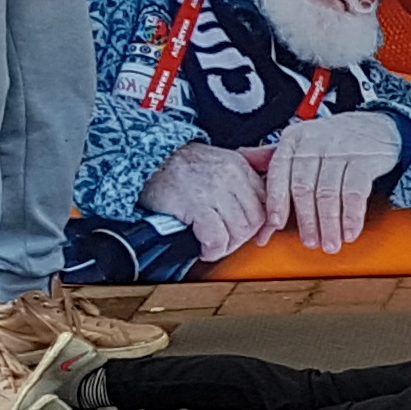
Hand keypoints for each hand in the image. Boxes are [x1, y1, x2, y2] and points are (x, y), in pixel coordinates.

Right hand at [142, 139, 271, 259]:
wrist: (145, 160)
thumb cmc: (176, 166)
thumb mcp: (215, 163)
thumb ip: (237, 182)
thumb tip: (255, 211)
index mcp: (238, 166)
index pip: (265, 202)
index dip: (260, 224)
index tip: (252, 235)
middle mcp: (230, 176)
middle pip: (254, 220)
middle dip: (241, 238)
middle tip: (225, 242)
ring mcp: (214, 190)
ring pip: (239, 231)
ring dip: (226, 246)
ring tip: (213, 245)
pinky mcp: (195, 204)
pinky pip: (217, 237)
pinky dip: (212, 249)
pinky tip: (204, 248)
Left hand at [261, 110, 405, 255]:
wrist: (379, 126)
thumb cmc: (338, 139)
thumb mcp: (304, 143)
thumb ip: (278, 162)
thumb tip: (248, 181)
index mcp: (294, 139)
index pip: (279, 173)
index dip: (277, 202)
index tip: (275, 225)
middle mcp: (314, 142)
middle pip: (304, 188)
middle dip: (306, 220)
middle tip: (310, 241)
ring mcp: (340, 150)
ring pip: (328, 193)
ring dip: (329, 224)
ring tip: (330, 243)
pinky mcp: (364, 160)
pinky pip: (354, 193)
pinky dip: (352, 217)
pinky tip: (350, 231)